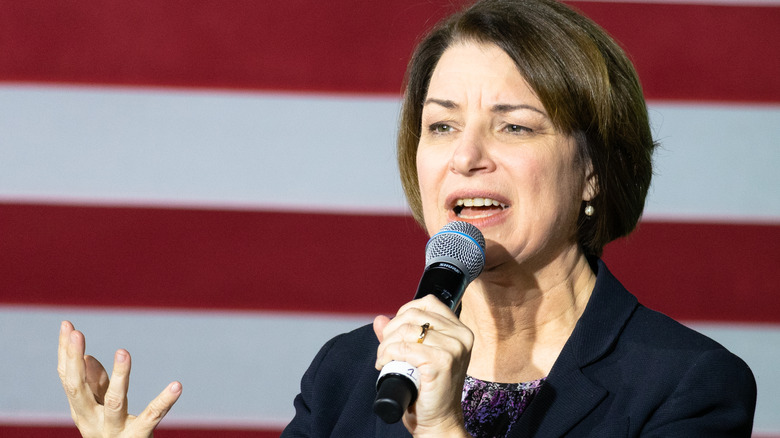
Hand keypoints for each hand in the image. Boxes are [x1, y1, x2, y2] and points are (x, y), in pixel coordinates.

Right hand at [57, 320, 181, 436]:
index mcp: (80, 409)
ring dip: (118, 376)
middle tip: (77, 333)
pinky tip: (177, 385)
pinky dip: (165, 400)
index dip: (65, 352)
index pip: (67, 378)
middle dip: (74, 360)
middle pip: (77, 388)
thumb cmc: (110, 431)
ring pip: (114, 401)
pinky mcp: (139, 437)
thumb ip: (94, 383)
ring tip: (123, 351)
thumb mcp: (98, 408)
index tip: (67, 324)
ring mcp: (114, 430)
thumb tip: (87, 358)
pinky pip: (153, 416)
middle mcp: (91, 420)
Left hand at [374, 295, 472, 436]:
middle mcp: (461, 336)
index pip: (428, 302)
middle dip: (390, 331)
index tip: (395, 333)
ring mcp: (453, 349)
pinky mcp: (442, 362)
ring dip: (386, 344)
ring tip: (384, 359)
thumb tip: (379, 319)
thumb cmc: (430, 391)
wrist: (439, 420)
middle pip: (414, 314)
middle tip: (385, 351)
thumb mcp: (417, 357)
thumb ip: (400, 336)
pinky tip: (385, 364)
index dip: (404, 313)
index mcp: (460, 331)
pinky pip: (403, 348)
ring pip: (406, 330)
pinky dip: (388, 354)